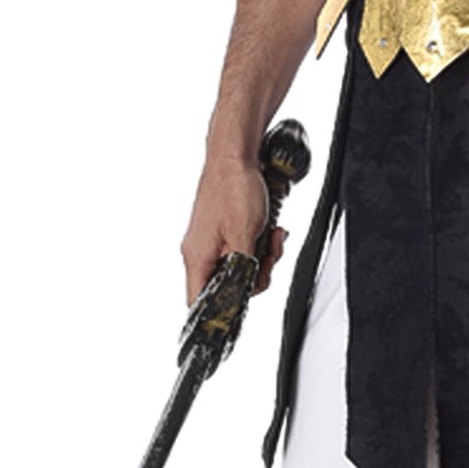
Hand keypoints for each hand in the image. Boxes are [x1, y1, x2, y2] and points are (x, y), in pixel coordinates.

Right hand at [180, 156, 286, 306]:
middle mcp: (200, 252)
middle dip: (254, 274)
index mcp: (197, 257)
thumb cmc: (234, 187)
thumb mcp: (244, 233)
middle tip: (267, 258)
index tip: (240, 307)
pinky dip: (258, 244)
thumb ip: (242, 268)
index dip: (219, 311)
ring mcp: (210, 242)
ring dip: (261, 257)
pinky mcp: (222, 232)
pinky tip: (269, 231)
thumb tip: (241, 292)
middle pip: (225, 286)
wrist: (234, 155)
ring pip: (238, 268)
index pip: (198, 301)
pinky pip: (241, 250)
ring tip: (271, 238)